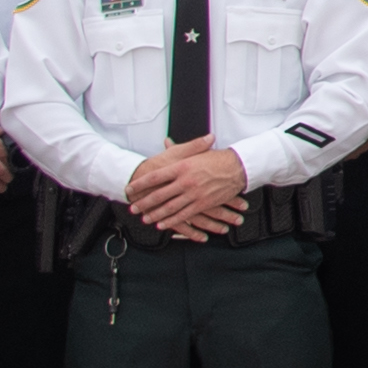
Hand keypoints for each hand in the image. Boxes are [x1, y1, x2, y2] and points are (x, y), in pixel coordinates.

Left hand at [125, 138, 248, 236]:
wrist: (237, 168)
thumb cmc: (217, 158)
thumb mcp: (196, 151)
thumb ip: (180, 149)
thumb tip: (167, 143)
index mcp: (181, 166)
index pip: (155, 177)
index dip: (140, 184)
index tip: (130, 188)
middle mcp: (185, 181)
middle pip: (159, 194)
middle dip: (144, 202)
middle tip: (133, 207)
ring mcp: (193, 194)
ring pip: (169, 208)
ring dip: (155, 214)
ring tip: (145, 218)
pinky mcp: (202, 204)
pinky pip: (183, 215)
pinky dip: (171, 221)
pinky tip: (163, 224)